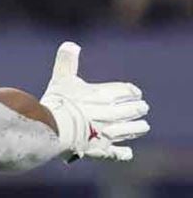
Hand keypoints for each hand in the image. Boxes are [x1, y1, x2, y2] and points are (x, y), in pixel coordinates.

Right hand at [41, 43, 150, 160]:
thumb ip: (67, 61)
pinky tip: (128, 153)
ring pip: (129, 130)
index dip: (131, 91)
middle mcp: (110, 114)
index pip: (125, 91)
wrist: (53, 127)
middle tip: (142, 108)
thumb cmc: (57, 102)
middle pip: (131, 110)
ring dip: (137, 128)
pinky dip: (123, 153)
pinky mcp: (101, 149)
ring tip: (144, 127)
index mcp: (103, 95)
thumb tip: (71, 44)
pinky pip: (116, 153)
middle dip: (137, 108)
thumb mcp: (60, 78)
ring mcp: (107, 133)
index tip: (135, 92)